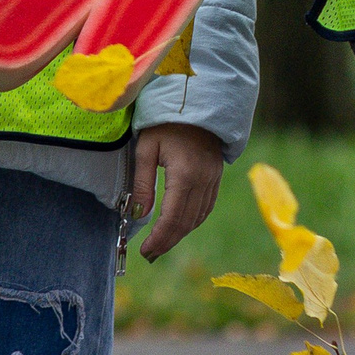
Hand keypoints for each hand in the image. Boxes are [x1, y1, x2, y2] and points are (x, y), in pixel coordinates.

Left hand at [131, 123, 222, 260]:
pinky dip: (192, 221)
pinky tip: (179, 226)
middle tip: (149, 254)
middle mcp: (203, 180)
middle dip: (167, 241)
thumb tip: (137, 216)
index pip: (172, 218)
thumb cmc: (164, 121)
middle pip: (186, 223)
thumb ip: (142, 184)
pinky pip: (206, 207)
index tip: (145, 251)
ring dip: (180, 234)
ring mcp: (213, 179)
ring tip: (161, 244)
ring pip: (198, 218)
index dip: (159, 239)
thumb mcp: (146, 148)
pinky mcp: (216, 176)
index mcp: (184, 174)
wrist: (196, 99)